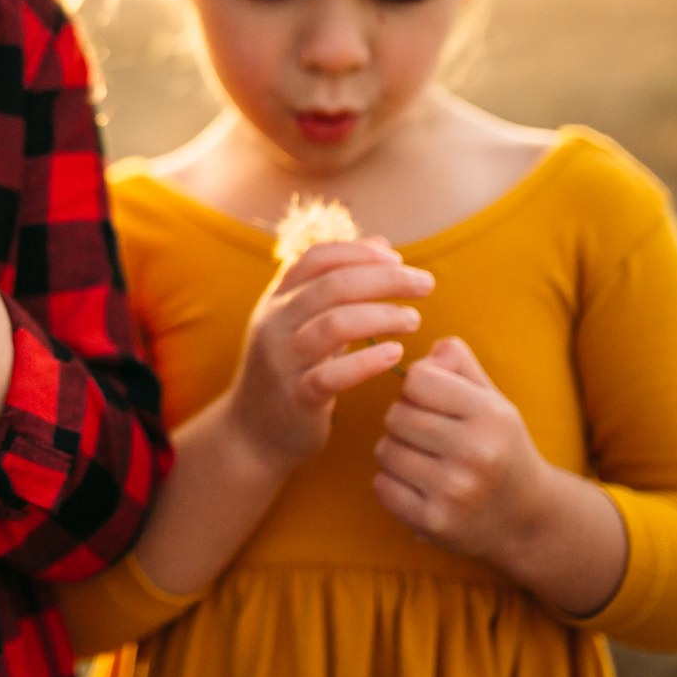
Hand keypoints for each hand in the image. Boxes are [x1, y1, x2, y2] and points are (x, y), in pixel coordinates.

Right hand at [221, 240, 432, 471]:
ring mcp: (283, 360)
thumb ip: (339, 284)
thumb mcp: (304, 321)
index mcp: (277, 300)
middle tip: (425, 283)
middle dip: (385, 279)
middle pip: (333, 285)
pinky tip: (395, 354)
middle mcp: (275, 323)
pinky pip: (334, 375)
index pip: (317, 258)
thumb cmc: (291, 370)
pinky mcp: (296, 397)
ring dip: (382, 316)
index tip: (398, 259)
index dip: (360, 252)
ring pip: (334, 324)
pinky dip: (369, 361)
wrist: (251, 433)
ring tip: (413, 319)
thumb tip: (382, 244)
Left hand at [372, 336, 547, 562]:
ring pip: (385, 449)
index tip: (435, 403)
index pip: (417, 379)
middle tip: (430, 436)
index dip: (418, 387)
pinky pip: (381, 486)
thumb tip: (431, 348)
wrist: (528, 519)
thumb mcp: (493, 401)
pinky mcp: (434, 522)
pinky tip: (420, 486)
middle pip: (396, 414)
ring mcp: (454, 491)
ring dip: (396, 452)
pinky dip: (392, 484)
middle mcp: (476, 453)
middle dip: (405, 420)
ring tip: (426, 461)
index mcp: (492, 416)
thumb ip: (460, 364)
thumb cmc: (501, 447)